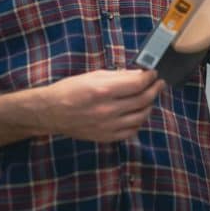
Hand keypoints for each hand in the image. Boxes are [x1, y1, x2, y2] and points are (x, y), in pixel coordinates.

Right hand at [41, 68, 162, 141]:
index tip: (153, 73)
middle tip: (158, 84)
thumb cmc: (70, 90)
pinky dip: (139, 121)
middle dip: (155, 89)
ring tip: (149, 97)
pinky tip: (137, 113)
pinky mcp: (106, 137)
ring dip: (149, 105)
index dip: (150, 77)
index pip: (138, 84)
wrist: (51, 113)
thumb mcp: (93, 76)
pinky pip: (132, 131)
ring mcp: (107, 126)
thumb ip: (119, 76)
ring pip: (141, 116)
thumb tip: (140, 74)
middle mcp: (107, 110)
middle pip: (143, 100)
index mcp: (103, 91)